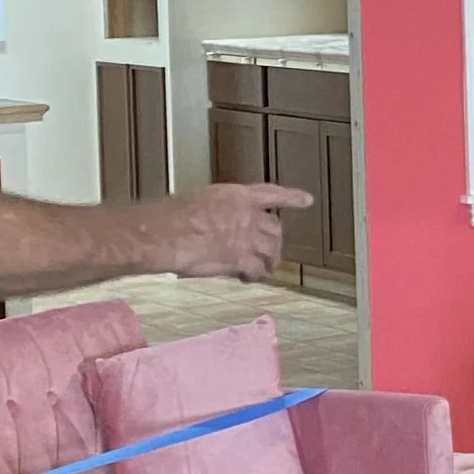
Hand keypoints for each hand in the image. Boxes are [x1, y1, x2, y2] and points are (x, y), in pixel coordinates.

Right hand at [136, 183, 313, 281]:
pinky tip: (250, 278)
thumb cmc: (172, 216)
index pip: (272, 194)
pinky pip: (258, 269)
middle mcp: (248, 215)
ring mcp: (247, 238)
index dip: (291, 198)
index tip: (307, 200)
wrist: (165, 234)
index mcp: (238, 196)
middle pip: (275, 228)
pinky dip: (256, 275)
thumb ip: (218, 210)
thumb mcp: (200, 201)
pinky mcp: (241, 259)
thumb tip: (216, 222)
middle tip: (273, 250)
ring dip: (271, 260)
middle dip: (276, 240)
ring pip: (272, 250)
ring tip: (267, 268)